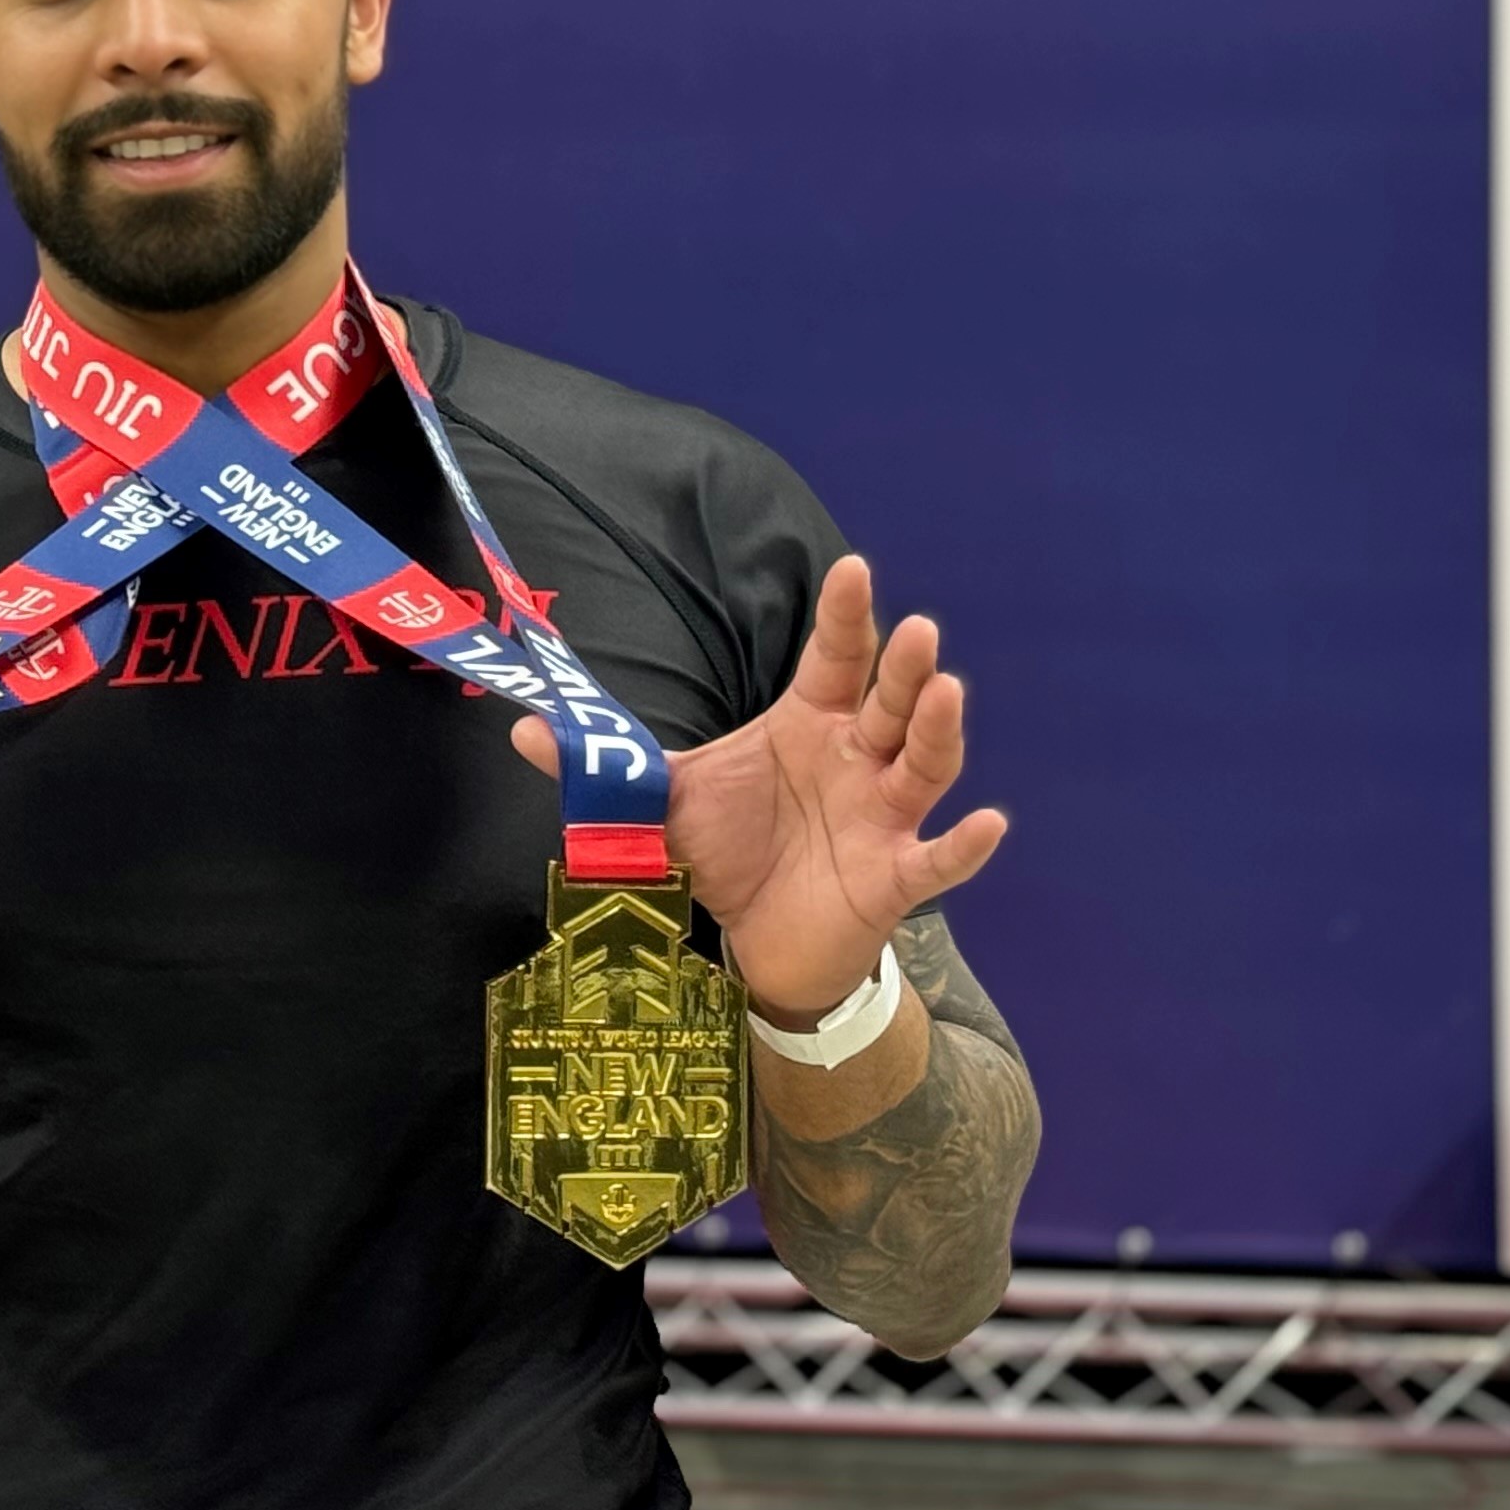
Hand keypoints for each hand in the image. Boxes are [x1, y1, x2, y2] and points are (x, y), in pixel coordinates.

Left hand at [512, 554, 1003, 1018]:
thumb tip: (519, 730)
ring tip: (948, 692)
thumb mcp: (664, 803)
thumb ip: (605, 766)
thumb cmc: (728, 852)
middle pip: (888, 702)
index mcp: (806, 726)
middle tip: (919, 628)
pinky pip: (938, 860)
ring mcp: (883, 817)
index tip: (855, 568)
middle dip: (905, 667)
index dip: (846, 617)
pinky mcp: (894, 879)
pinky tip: (991, 823)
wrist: (755, 941)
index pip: (832, 660)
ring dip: (939, 730)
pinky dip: (966, 845)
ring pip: (923, 765)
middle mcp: (855, 761)